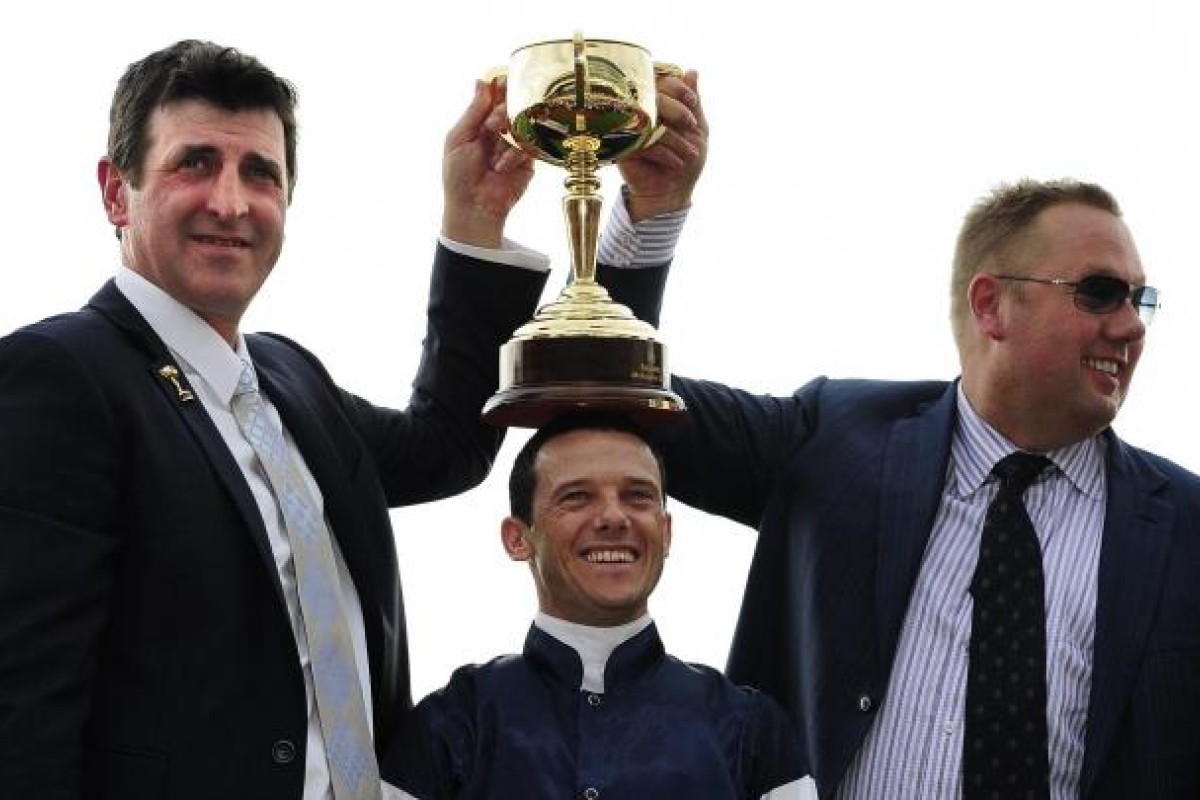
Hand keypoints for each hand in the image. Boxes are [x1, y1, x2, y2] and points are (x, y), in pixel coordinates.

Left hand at [441, 78, 534, 247]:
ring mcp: (515, 144)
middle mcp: (500, 131)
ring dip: (505, 137)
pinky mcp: (529, 160)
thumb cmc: (459, 175)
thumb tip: (481, 81)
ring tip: (492, 157)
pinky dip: (513, 155)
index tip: (503, 82)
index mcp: (481, 123)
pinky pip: (528, 145)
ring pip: (522, 124)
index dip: (500, 88)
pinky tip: (501, 168)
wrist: (473, 207)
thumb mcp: (459, 138)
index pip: (495, 97)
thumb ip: (473, 110)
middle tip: (491, 126)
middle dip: (501, 114)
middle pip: (512, 106)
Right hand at [617, 69, 707, 221]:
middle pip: (654, 96)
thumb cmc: (685, 158)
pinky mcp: (622, 148)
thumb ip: (693, 101)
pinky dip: (665, 153)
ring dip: (676, 139)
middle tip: (691, 127)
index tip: (693, 102)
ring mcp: (628, 129)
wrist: (673, 192)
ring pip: (651, 120)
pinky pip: (644, 142)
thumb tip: (692, 71)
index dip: (678, 88)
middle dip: (678, 111)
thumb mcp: (696, 128)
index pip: (661, 80)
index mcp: (656, 102)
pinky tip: (675, 163)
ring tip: (690, 154)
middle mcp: (639, 112)